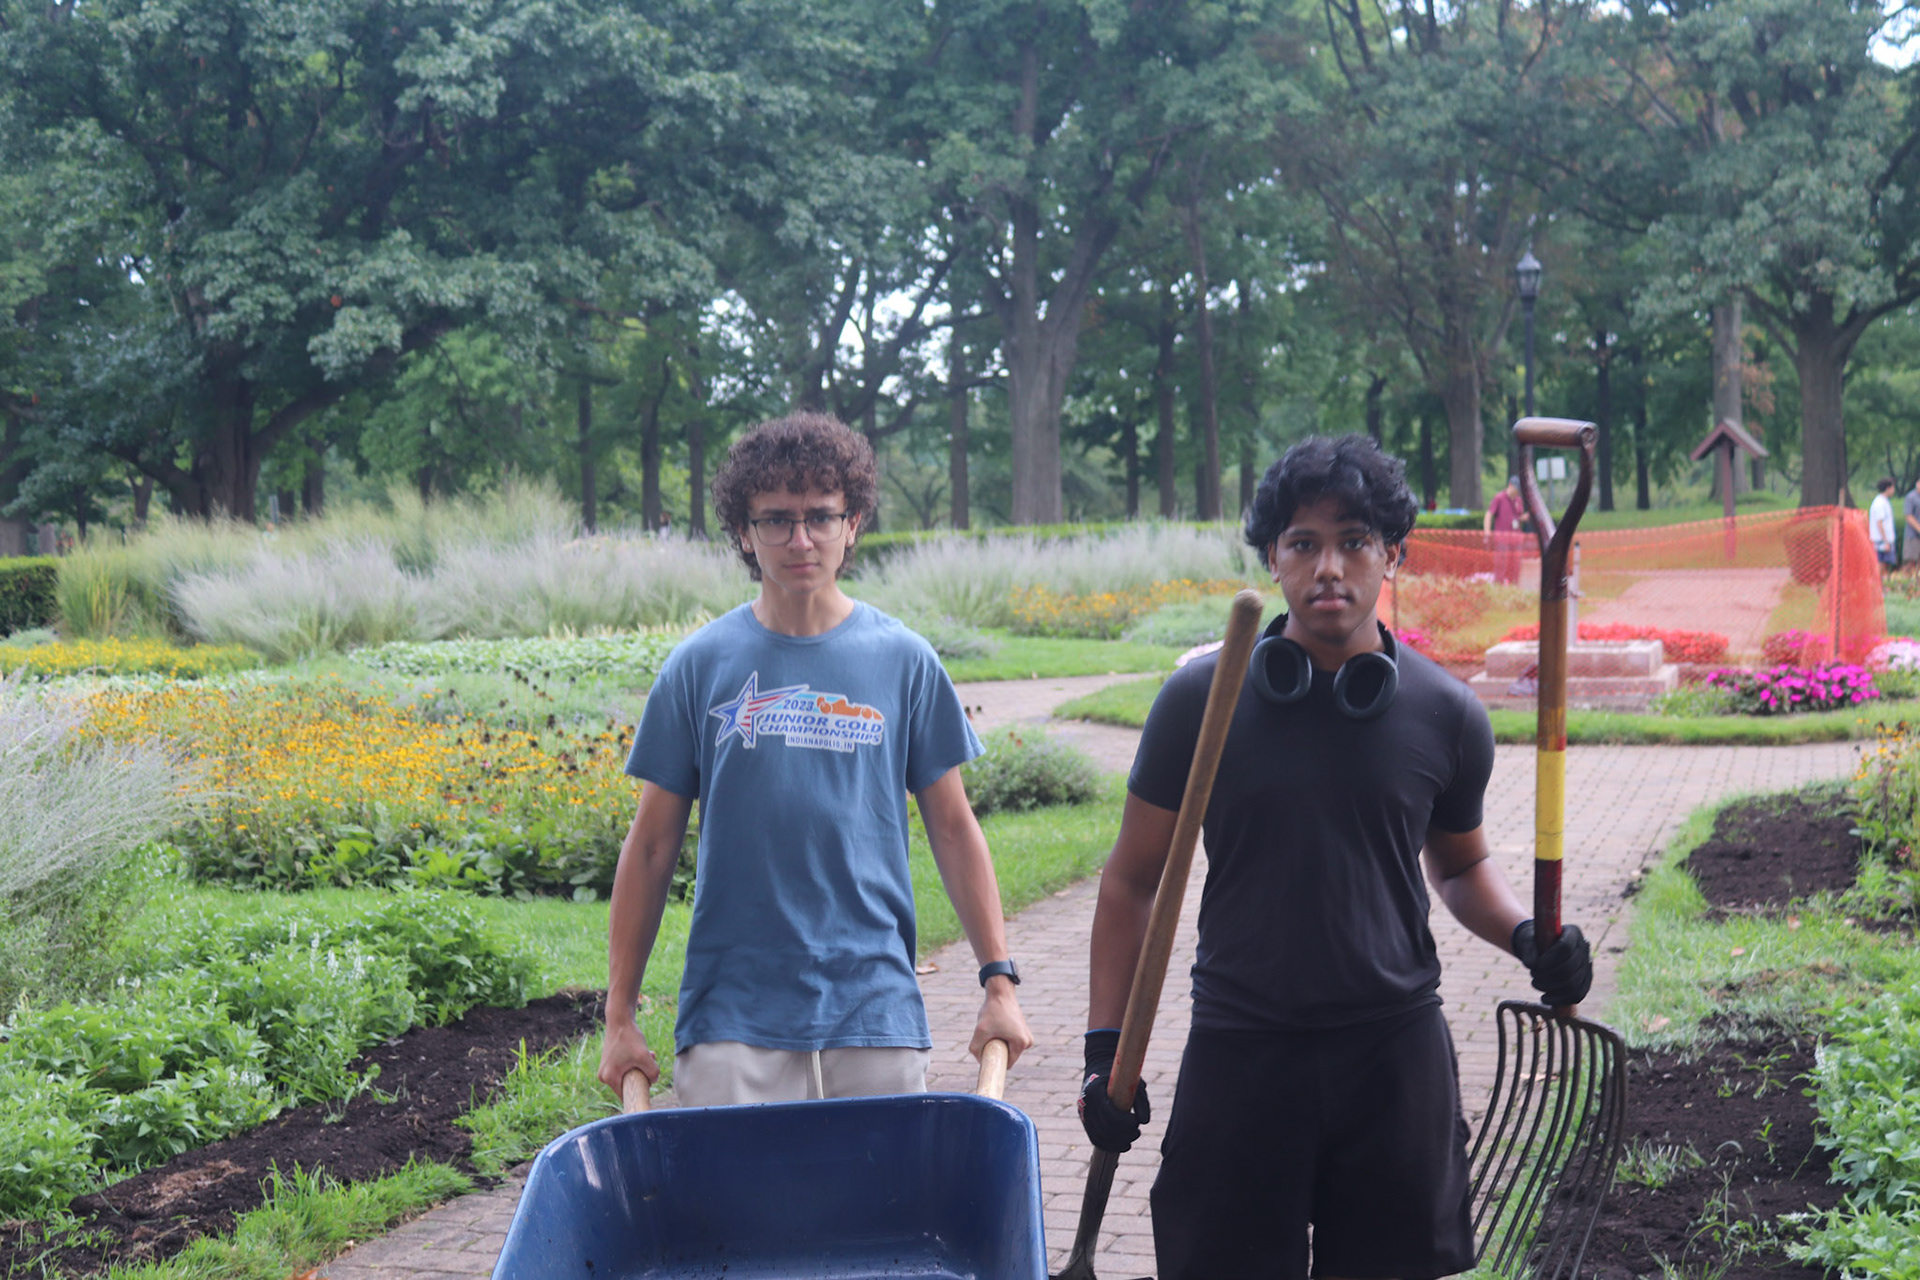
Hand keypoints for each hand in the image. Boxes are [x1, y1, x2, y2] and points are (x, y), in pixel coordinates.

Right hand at [597, 1014, 659, 1097]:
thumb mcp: (645, 1057)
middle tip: (649, 1062)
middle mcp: (603, 1076)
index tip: (649, 1083)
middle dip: (641, 1075)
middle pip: (628, 1085)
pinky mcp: (609, 1063)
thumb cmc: (630, 1038)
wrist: (620, 1020)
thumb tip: (653, 1081)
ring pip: (629, 1075)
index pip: (626, 1095)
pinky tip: (642, 1052)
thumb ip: (653, 1073)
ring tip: (647, 1054)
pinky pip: (625, 1069)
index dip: (639, 1092)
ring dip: (640, 1067)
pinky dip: (635, 1063)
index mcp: (609, 1078)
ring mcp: (605, 1069)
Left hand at [970, 980, 1034, 1065]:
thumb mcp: (979, 1031)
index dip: (995, 1062)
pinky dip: (1002, 1038)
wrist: (1000, 992)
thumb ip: (975, 1049)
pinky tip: (997, 1027)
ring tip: (993, 1030)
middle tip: (987, 1037)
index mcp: (1021, 1044)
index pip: (1007, 1064)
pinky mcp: (1024, 1031)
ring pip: (1008, 1049)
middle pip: (1008, 1056)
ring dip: (999, 1043)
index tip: (985, 1053)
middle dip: (997, 1050)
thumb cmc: (992, 1011)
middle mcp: (1028, 1042)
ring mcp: (1027, 1036)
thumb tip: (980, 1061)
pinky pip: (1011, 1042)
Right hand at [1077, 1029, 1149, 1153]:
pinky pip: (1096, 1139)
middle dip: (1123, 1134)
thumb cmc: (1120, 1074)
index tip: (1137, 1122)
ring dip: (1118, 1143)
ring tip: (1133, 1137)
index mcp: (1095, 1091)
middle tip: (1137, 1132)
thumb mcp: (1133, 1082)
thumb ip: (1141, 1101)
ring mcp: (1083, 1113)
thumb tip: (1145, 1121)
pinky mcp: (1085, 1120)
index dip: (1125, 1123)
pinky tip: (1124, 1145)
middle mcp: (1086, 1104)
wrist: (1099, 1066)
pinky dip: (1110, 1145)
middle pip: (1105, 1129)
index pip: (1109, 1115)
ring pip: (1100, 1137)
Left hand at [1512, 919, 1592, 1006]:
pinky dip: (1559, 999)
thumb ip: (1528, 950)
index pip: (1565, 947)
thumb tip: (1531, 964)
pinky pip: (1577, 995)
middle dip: (1547, 976)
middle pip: (1569, 968)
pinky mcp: (1585, 982)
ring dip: (1551, 988)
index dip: (1550, 959)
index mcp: (1573, 932)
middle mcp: (1584, 948)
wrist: (1542, 951)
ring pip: (1573, 984)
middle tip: (1533, 976)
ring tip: (1536, 984)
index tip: (1536, 966)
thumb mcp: (1528, 942)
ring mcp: (1587, 966)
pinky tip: (1545, 998)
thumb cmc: (1535, 944)